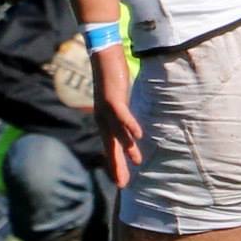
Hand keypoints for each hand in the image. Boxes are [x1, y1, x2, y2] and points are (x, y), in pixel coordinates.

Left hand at [91, 47, 143, 187]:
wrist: (102, 56)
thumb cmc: (111, 77)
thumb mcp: (117, 100)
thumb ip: (121, 114)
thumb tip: (130, 127)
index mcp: (104, 120)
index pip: (109, 147)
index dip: (114, 164)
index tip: (120, 181)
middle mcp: (102, 117)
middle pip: (110, 146)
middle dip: (116, 165)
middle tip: (123, 184)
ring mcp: (106, 109)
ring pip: (117, 132)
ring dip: (126, 147)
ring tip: (137, 161)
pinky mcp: (112, 98)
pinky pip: (122, 114)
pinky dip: (129, 125)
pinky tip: (138, 136)